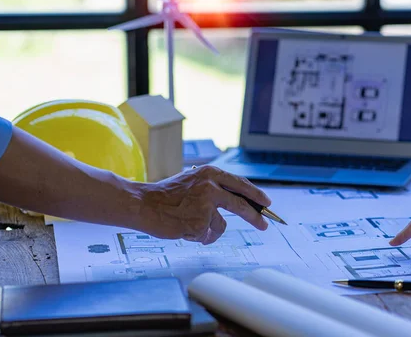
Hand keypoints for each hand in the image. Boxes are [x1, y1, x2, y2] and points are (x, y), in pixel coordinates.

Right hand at [134, 165, 270, 244]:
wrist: (143, 204)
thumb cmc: (166, 196)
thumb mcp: (193, 182)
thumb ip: (213, 188)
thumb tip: (238, 201)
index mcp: (211, 174)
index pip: (241, 184)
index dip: (256, 194)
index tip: (266, 203)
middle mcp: (212, 187)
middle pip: (242, 205)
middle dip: (255, 217)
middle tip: (264, 225)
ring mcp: (207, 205)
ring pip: (221, 226)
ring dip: (209, 230)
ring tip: (190, 224)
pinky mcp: (201, 223)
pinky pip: (208, 236)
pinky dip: (199, 236)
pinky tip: (184, 228)